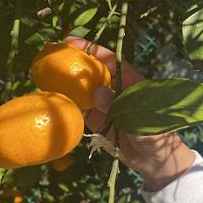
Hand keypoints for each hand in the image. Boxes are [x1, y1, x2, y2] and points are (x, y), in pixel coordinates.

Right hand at [66, 37, 195, 190]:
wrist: (155, 161)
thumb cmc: (156, 135)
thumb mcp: (141, 119)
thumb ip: (120, 105)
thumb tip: (97, 93)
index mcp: (130, 81)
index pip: (108, 60)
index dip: (91, 49)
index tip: (70, 42)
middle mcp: (116, 89)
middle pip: (92, 70)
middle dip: (74, 62)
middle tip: (51, 56)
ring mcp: (105, 104)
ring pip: (84, 88)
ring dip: (67, 82)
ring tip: (46, 76)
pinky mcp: (98, 119)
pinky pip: (80, 107)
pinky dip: (69, 103)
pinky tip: (55, 99)